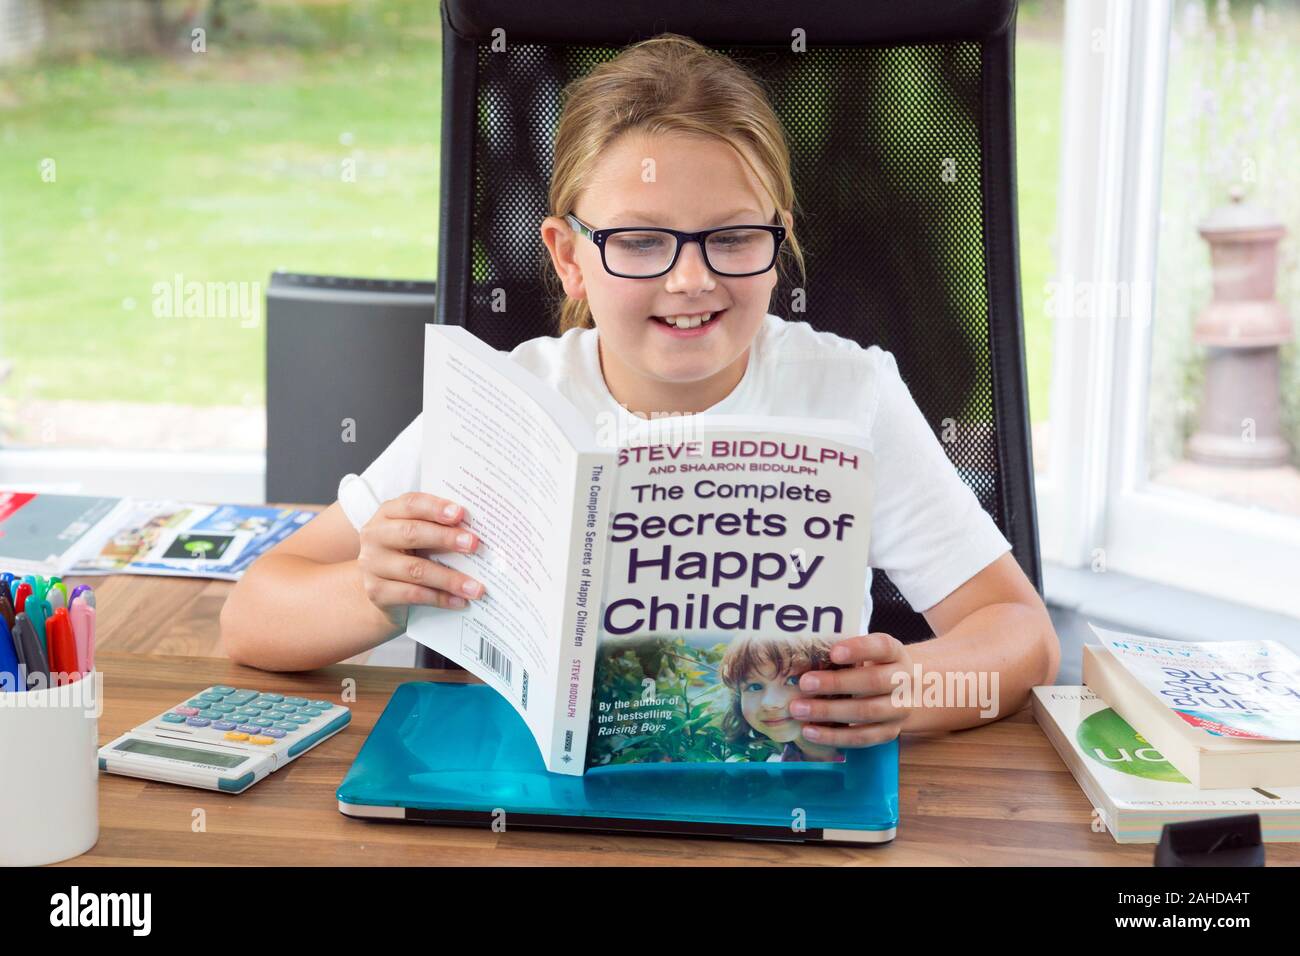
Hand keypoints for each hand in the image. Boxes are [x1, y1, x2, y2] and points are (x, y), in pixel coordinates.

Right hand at [357, 492, 486, 624]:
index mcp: (387, 514)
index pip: (410, 504)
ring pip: (416, 569)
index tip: (460, 513)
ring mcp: (372, 565)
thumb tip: (474, 531)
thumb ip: (436, 527)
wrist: (380, 588)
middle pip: (412, 533)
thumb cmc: (406, 554)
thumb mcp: (416, 534)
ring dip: (450, 578)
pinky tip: (459, 601)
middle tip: (474, 544)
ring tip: (475, 587)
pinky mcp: (376, 591)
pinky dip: (440, 598)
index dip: (435, 507)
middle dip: (446, 538)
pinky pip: (412, 594)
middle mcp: (375, 536)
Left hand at [789, 632, 912, 747]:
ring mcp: (899, 709)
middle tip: (804, 684)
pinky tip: (810, 731)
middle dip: (836, 683)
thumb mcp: (865, 653)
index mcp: (895, 653)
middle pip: (873, 681)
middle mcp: (903, 680)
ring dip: (829, 712)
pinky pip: (861, 737)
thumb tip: (801, 661)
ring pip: (866, 712)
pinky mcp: (889, 732)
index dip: (859, 649)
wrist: (901, 693)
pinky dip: (834, 736)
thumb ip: (842, 655)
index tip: (833, 652)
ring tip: (799, 709)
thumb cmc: (871, 666)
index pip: (882, 647)